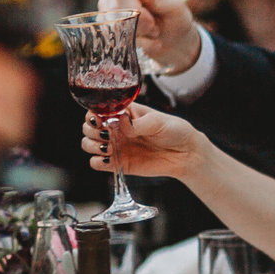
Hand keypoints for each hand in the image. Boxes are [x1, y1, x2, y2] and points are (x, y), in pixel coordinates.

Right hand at [81, 104, 201, 179]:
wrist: (186, 153)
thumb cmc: (175, 131)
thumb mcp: (158, 121)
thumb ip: (138, 123)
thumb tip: (121, 123)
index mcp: (123, 113)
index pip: (97, 109)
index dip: (93, 114)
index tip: (100, 120)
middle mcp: (115, 128)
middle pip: (88, 127)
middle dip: (91, 130)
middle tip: (107, 134)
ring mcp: (116, 146)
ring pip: (88, 144)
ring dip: (92, 145)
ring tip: (110, 147)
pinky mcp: (119, 163)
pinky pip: (97, 164)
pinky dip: (97, 162)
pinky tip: (109, 159)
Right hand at [105, 0, 201, 74]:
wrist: (176, 41)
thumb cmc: (174, 18)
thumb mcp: (174, 6)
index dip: (136, 6)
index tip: (153, 18)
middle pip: (114, 7)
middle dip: (137, 22)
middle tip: (155, 27)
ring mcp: (108, 13)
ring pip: (114, 25)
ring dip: (139, 33)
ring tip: (155, 32)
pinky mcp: (109, 32)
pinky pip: (118, 40)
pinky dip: (141, 44)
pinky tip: (154, 43)